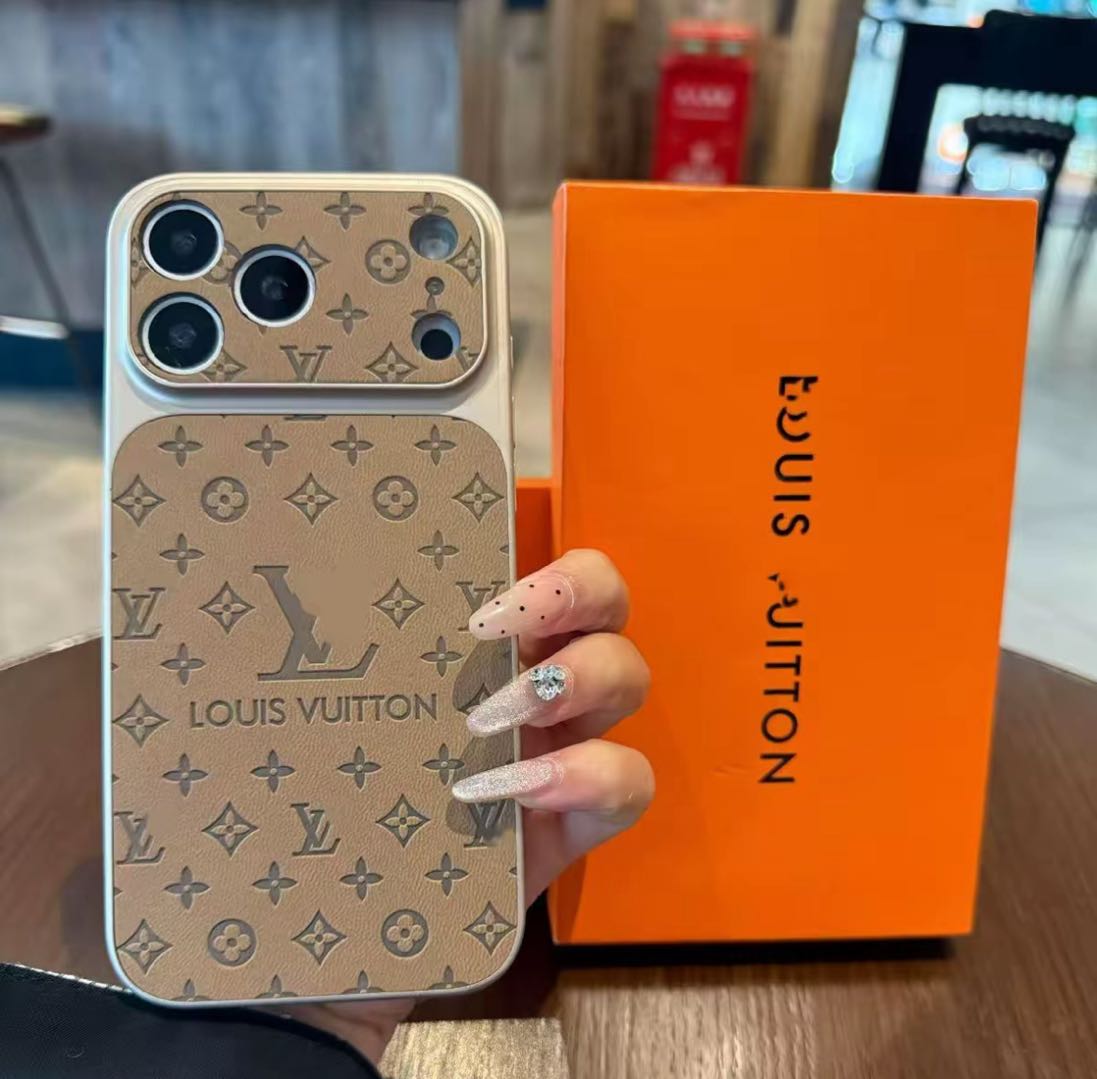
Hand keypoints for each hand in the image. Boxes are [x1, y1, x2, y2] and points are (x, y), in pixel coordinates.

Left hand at [297, 550, 654, 1061]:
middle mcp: (520, 685)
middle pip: (605, 603)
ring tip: (484, 723)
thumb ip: (261, 661)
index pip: (532, 572)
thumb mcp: (268, 727)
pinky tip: (506, 796)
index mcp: (463, 650)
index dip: (542, 566)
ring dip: (575, 681)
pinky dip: (588, 775)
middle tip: (491, 630)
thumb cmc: (280, 826)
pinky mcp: (564, 835)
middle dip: (576, 595)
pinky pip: (628, 786)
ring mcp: (551, 757)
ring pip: (627, 680)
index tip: (475, 600)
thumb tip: (222, 584)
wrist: (299, 961)